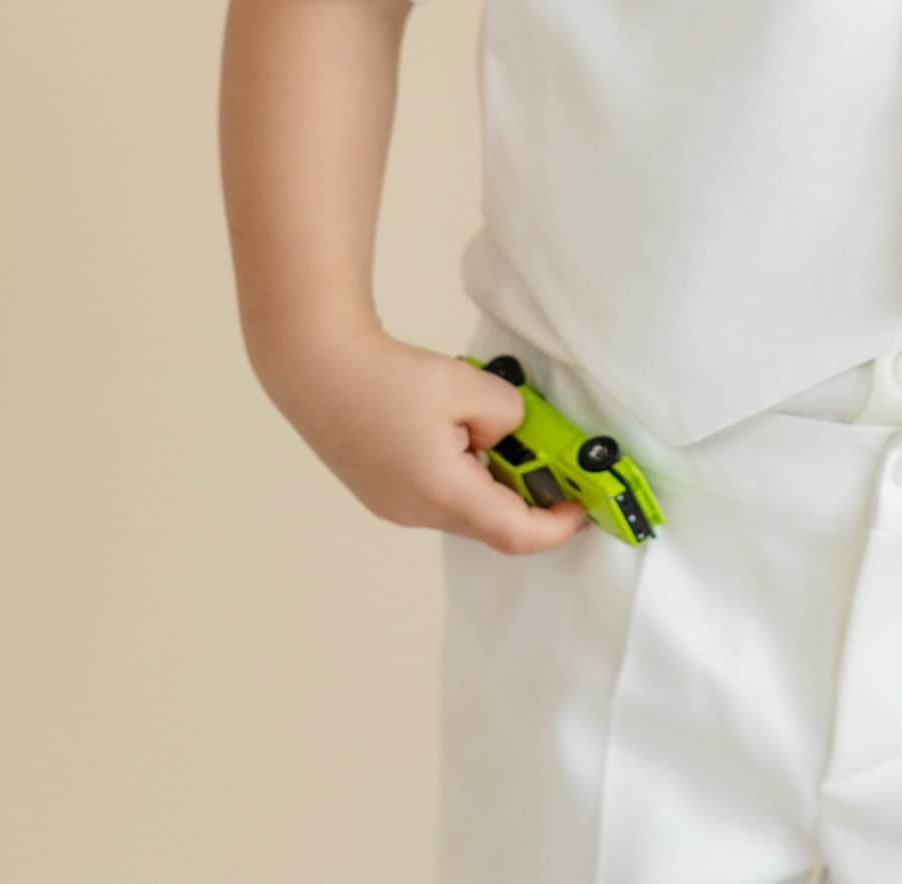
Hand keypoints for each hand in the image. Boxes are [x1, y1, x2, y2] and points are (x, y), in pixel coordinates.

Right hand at [259, 319, 591, 554]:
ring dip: (495, 481)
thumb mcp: (468, 386)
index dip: (558, 526)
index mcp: (442, 495)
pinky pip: (439, 493)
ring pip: (464, 506)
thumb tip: (508, 434)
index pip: (516, 533)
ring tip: (506, 433)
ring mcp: (394, 506)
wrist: (316, 368)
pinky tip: (464, 431)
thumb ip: (508, 414)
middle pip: (490, 522)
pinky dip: (466, 474)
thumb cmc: (389, 377)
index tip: (586, 506)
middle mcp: (417, 513)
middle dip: (529, 497)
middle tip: (556, 460)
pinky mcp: (381, 491)